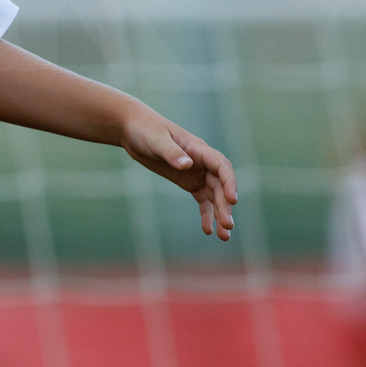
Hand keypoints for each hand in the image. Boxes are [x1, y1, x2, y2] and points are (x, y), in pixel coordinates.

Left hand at [120, 111, 237, 240]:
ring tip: (224, 236)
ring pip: (214, 196)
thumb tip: (187, 165)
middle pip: (220, 186)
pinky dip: (206, 214)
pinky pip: (202, 199)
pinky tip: (207, 230)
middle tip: (227, 226)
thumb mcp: (155, 140)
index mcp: (199, 149)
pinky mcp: (187, 181)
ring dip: (219, 214)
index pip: (222, 167)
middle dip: (225, 206)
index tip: (232, 200)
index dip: (229, 183)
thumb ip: (171, 152)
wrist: (133, 130)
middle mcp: (203, 162)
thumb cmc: (145, 130)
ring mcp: (197, 172)